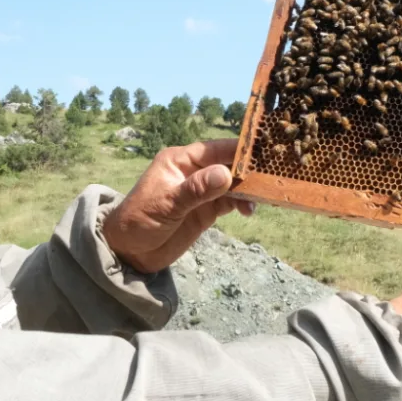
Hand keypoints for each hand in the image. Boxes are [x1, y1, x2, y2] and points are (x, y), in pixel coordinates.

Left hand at [101, 138, 255, 273]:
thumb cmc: (138, 221)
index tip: (263, 152)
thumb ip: (196, 190)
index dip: (238, 149)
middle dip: (248, 170)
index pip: (214, 149)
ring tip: (263, 198)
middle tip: (272, 177)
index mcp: (180, 160)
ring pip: (233, 184)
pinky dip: (243, 204)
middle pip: (228, 164)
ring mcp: (202, 191)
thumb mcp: (166, 204)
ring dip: (248, 189)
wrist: (129, 251)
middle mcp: (194, 171)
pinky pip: (230, 201)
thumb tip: (226, 174)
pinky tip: (250, 211)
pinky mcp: (207, 210)